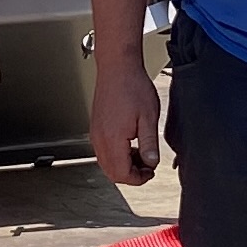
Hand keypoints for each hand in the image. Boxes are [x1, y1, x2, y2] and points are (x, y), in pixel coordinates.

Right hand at [91, 61, 164, 185]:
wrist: (117, 67)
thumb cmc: (132, 86)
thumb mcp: (149, 117)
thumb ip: (149, 144)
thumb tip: (151, 162)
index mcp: (113, 139)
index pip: (122, 174)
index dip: (138, 178)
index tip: (150, 172)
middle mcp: (100, 138)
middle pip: (112, 172)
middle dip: (130, 174)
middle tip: (147, 166)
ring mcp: (96, 133)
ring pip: (106, 163)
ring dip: (123, 165)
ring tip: (140, 153)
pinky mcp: (96, 127)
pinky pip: (103, 151)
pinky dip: (116, 155)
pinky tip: (129, 144)